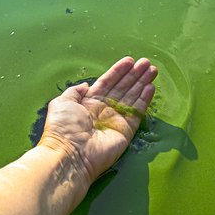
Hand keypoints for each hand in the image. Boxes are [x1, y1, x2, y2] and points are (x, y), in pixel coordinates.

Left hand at [39, 57, 157, 183]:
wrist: (70, 154)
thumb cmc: (63, 128)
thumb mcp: (62, 102)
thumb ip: (74, 91)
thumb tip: (86, 85)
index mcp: (90, 102)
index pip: (108, 82)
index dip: (119, 71)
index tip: (130, 60)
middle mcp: (105, 109)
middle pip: (123, 88)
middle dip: (135, 74)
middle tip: (146, 62)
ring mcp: (117, 119)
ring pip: (133, 97)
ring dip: (142, 83)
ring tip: (152, 70)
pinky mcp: (126, 130)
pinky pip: (137, 112)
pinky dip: (144, 100)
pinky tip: (150, 87)